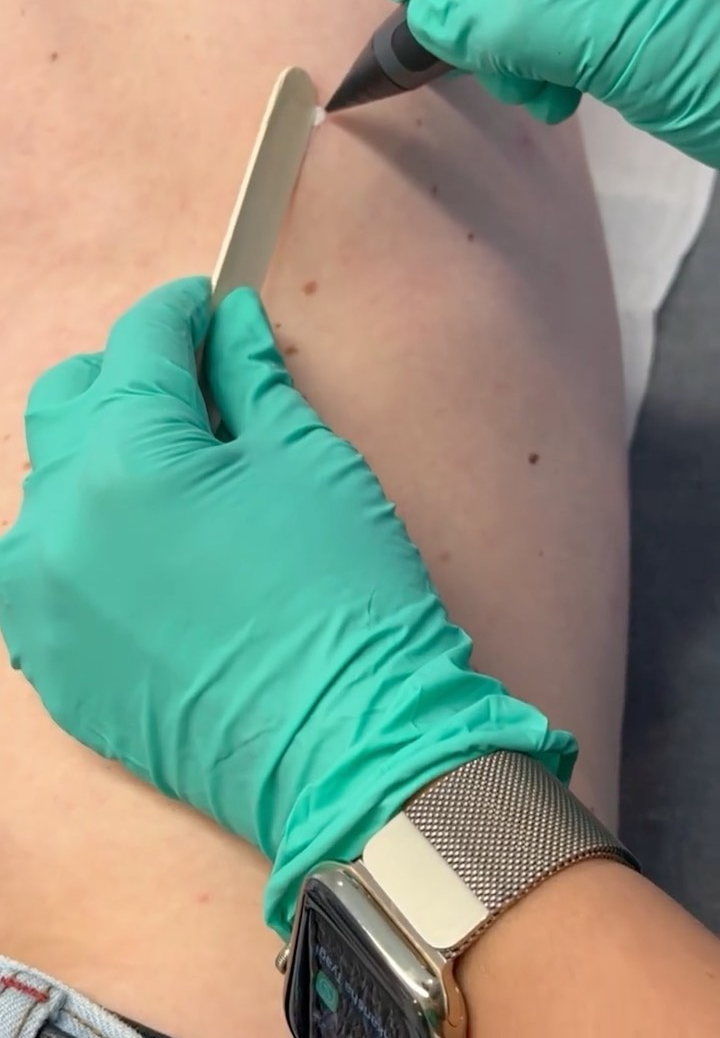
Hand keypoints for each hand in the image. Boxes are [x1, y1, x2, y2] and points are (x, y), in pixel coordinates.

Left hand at [0, 277, 575, 932]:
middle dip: (126, 373)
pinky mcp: (48, 659)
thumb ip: (252, 379)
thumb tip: (230, 325)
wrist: (348, 748)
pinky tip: (149, 548)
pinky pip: (39, 567)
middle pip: (69, 400)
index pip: (138, 344)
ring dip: (100, 454)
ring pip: (48, 484)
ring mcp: (40, 599)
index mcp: (127, 458)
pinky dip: (84, 535)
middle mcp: (57, 523)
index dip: (180, 311)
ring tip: (174, 473)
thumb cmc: (344, 600)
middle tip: (192, 385)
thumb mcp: (310, 462)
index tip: (207, 305)